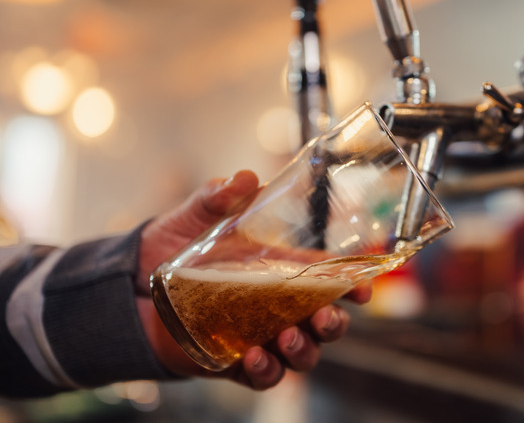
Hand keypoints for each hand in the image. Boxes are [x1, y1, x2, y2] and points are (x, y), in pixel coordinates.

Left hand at [134, 170, 371, 388]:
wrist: (128, 285)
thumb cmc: (170, 247)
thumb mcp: (194, 216)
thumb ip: (216, 196)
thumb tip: (241, 178)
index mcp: (279, 270)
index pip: (328, 279)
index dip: (353, 286)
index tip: (363, 290)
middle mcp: (277, 306)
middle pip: (324, 322)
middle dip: (334, 324)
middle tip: (325, 317)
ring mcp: (258, 335)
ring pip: (302, 354)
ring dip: (305, 351)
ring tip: (288, 336)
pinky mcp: (232, 360)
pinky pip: (262, 377)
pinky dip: (266, 371)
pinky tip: (256, 358)